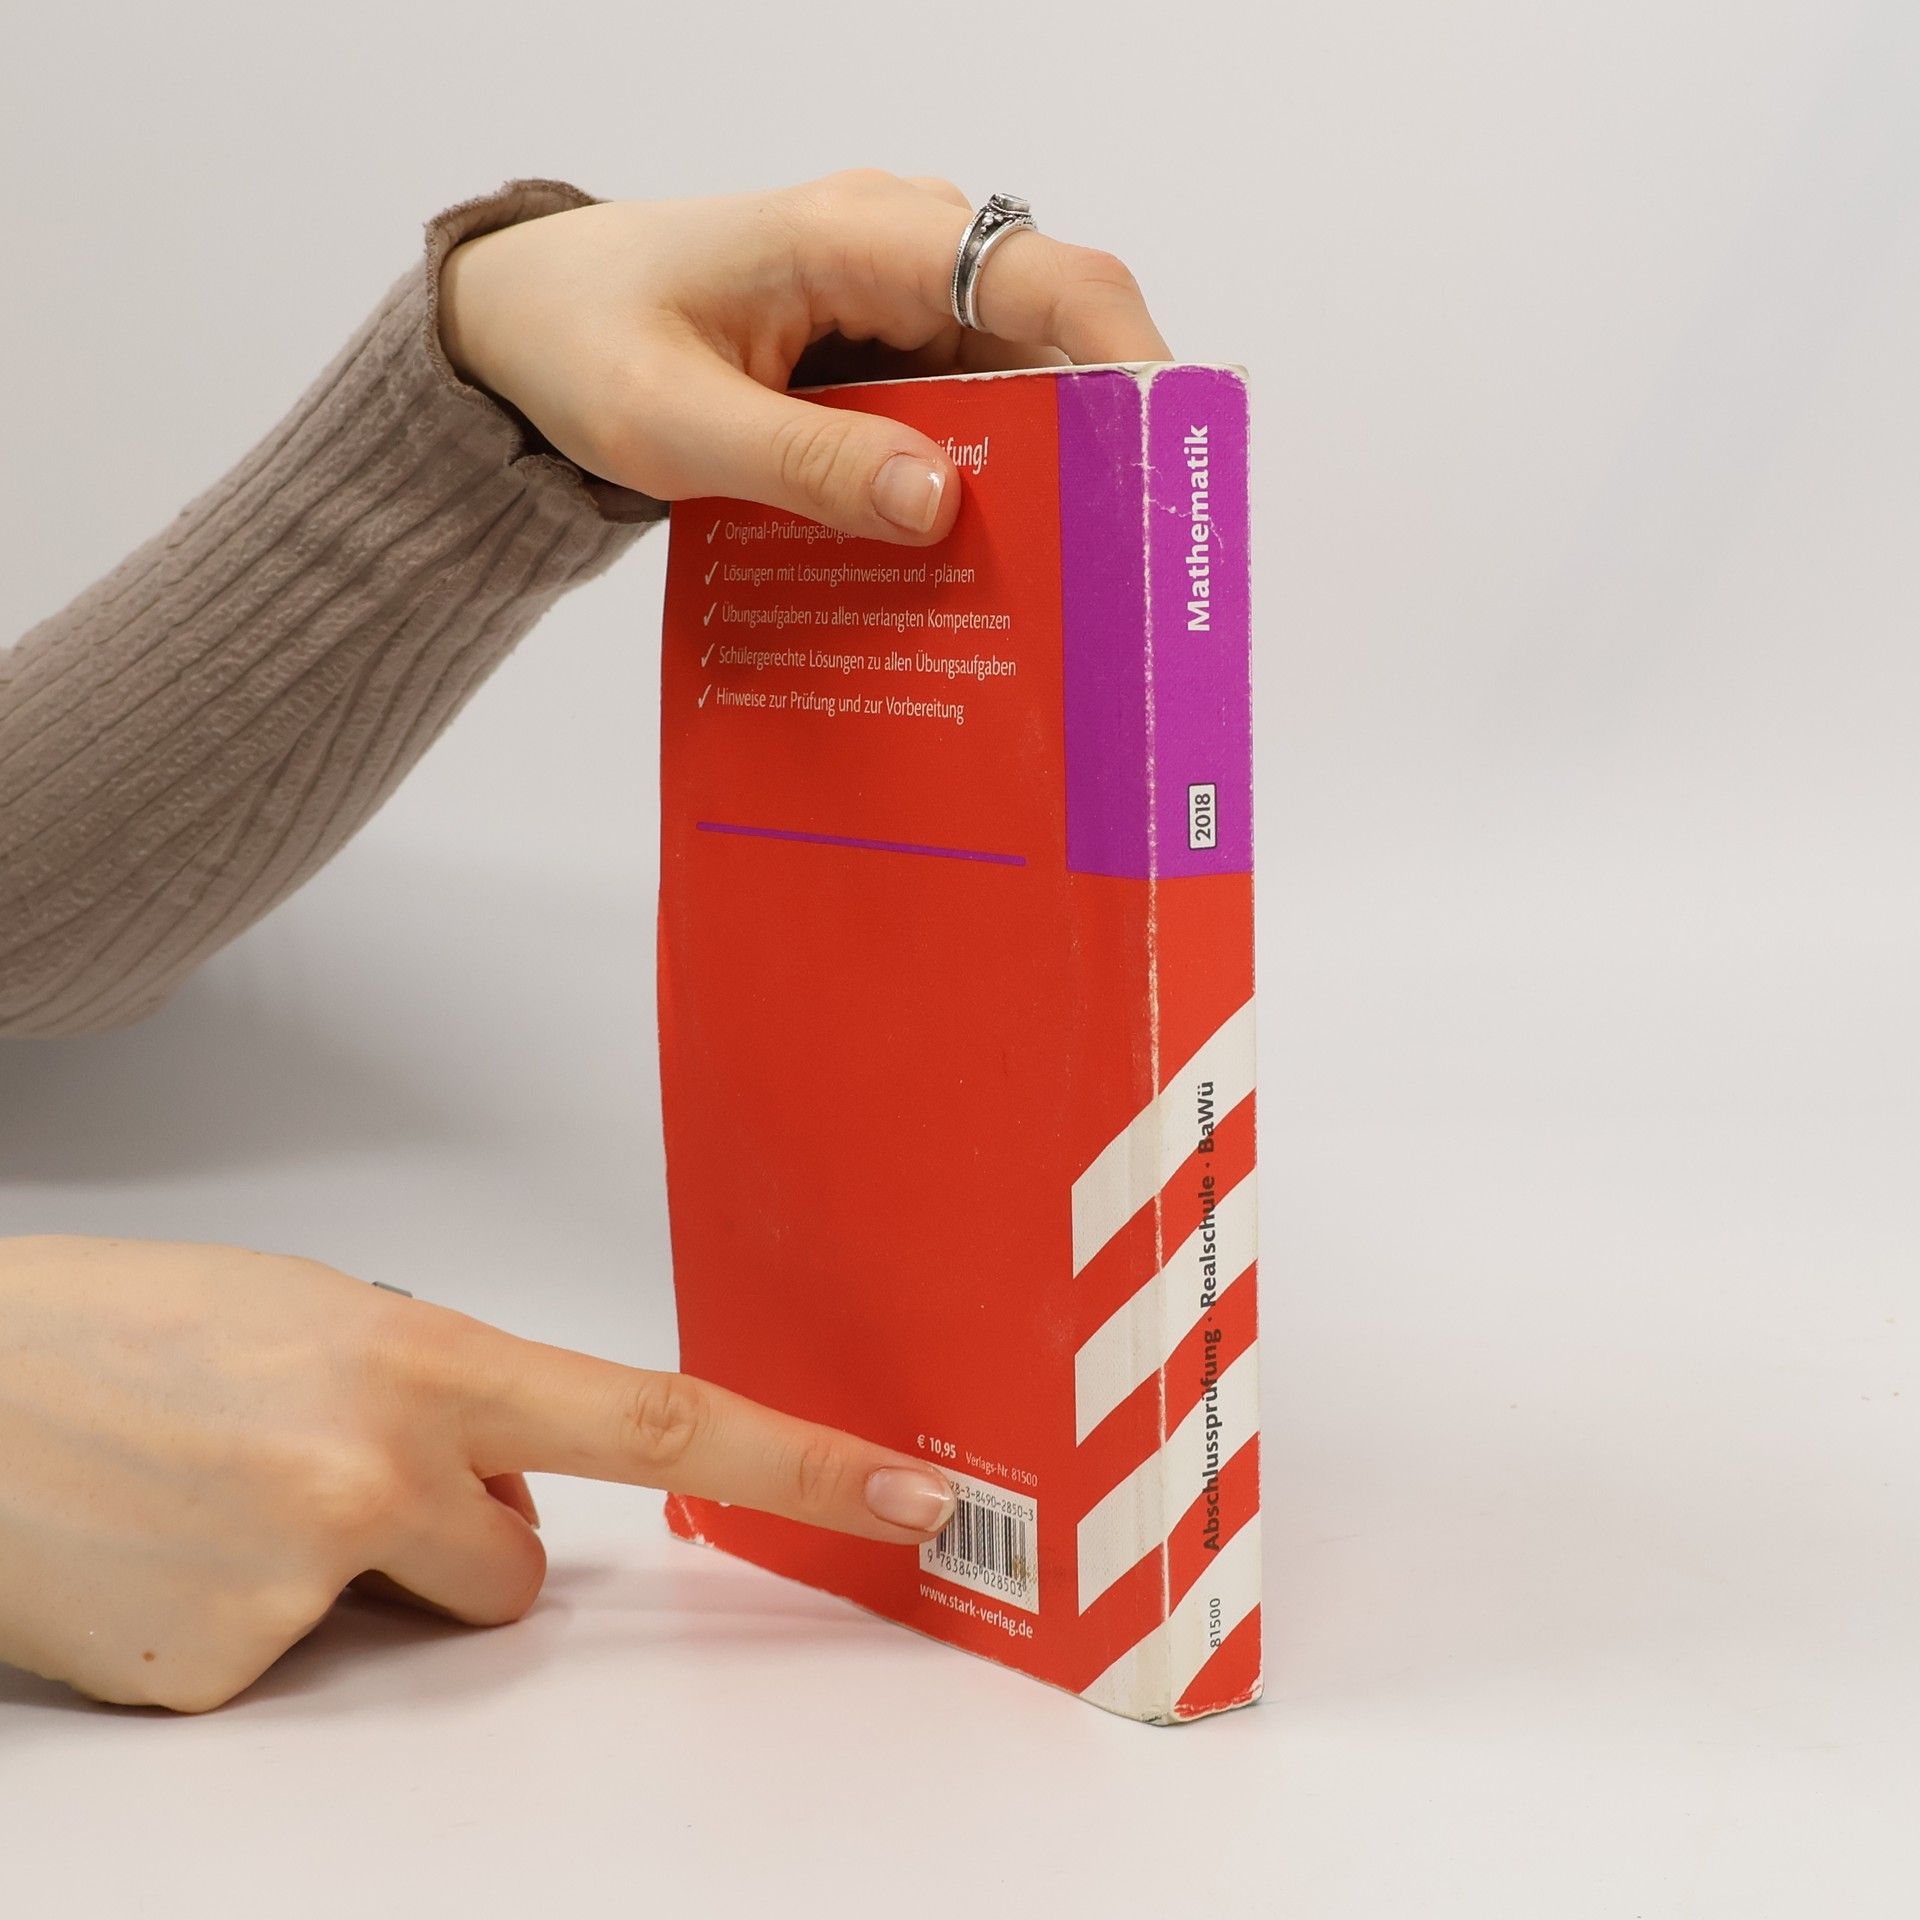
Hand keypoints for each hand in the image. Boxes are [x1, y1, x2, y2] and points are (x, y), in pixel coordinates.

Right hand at [0, 1235, 956, 1711]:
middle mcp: (371, 1478)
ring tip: (225, 1492)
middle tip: (315, 1459)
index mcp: (419, 1363)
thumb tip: (513, 1488)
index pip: (661, 1421)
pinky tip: (169, 1550)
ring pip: (409, 1616)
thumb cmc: (128, 1330)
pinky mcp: (218, 1682)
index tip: (904, 1495)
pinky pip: (298, 1661)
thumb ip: (449, 1397)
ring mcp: (293, 1588)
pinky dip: (254, 1618)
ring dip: (353, 1574)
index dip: (799, 1464)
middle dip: (455, 1535)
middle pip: (514, 1568)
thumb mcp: (322, 1317)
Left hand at [437, 169, 1170, 542]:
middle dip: (1096, 442)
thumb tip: (939, 504)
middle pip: (1048, 337)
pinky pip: (963, 419)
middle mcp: (901, 256)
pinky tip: (979, 563)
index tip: (1168, 450)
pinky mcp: (884, 361)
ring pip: (1014, 389)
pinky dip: (980, 485)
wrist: (529, 321)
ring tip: (1063, 583)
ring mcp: (898, 308)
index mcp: (859, 236)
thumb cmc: (584, 342)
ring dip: (1039, 477)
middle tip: (1122, 559)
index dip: (1123, 354)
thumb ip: (802, 464)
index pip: (1036, 273)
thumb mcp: (671, 422)